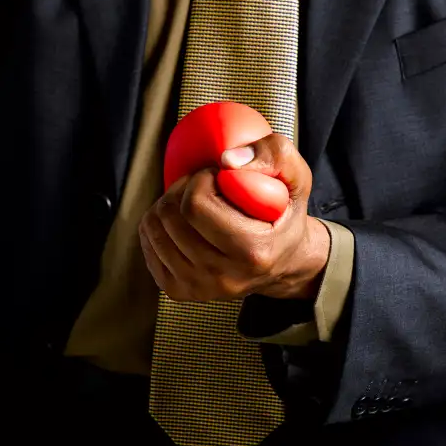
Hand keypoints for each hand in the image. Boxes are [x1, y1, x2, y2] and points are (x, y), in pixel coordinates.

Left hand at [139, 133, 329, 301]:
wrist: (283, 262)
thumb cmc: (286, 214)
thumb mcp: (297, 178)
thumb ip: (274, 155)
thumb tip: (226, 160)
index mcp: (253, 253)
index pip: (196, 206)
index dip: (199, 179)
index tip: (216, 176)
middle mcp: (223, 278)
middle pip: (170, 216)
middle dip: (180, 189)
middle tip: (203, 186)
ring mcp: (198, 288)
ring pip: (153, 229)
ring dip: (167, 205)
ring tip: (194, 203)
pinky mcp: (178, 291)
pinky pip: (148, 244)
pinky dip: (158, 225)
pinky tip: (182, 222)